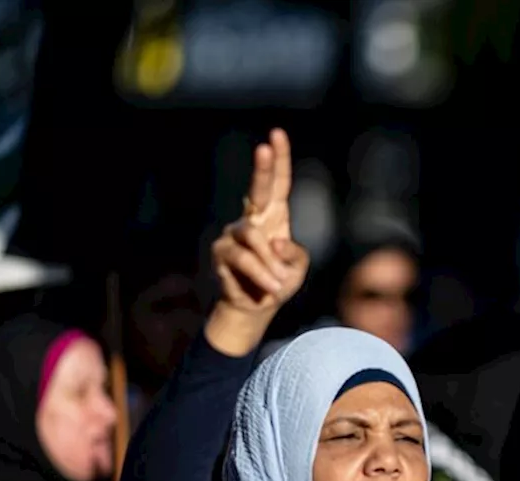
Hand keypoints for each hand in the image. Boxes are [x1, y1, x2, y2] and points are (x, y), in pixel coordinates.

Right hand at [211, 129, 308, 319]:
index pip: (278, 183)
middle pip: (258, 189)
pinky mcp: (222, 252)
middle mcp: (253, 219)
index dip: (278, 160)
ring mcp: (234, 233)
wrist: (255, 308)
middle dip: (262, 168)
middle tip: (263, 148)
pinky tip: (270, 288)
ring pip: (252, 237)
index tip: (276, 134)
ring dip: (270, 264)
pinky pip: (244, 259)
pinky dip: (260, 274)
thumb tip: (275, 240)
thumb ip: (294, 253)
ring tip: (278, 284)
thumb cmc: (279, 282)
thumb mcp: (298, 269)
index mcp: (275, 216)